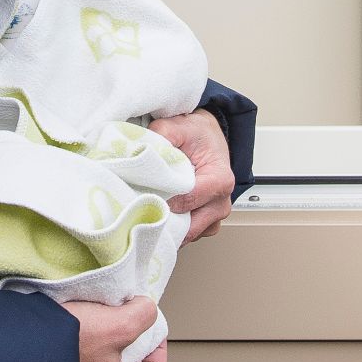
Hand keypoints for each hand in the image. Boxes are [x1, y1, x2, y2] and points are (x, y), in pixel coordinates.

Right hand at [63, 297, 168, 361]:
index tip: (152, 325)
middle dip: (129, 337)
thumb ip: (142, 317)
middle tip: (123, 315)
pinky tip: (75, 321)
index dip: (159, 347)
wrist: (16, 352)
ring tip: (97, 316)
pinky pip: (81, 355)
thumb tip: (147, 311)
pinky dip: (84, 337)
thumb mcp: (117, 326)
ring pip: (104, 359)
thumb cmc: (68, 349)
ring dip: (104, 335)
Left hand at [148, 109, 234, 242]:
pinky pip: (188, 235)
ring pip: (188, 234)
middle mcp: (221, 202)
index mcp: (220, 180)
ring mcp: (215, 216)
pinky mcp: (207, 224)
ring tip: (149, 211)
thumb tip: (141, 149)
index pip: (188, 200)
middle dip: (164, 219)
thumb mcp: (179, 126)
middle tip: (140, 210)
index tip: (143, 195)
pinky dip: (173, 229)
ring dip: (168, 227)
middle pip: (190, 225)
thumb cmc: (197, 135)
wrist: (208, 140)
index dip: (164, 199)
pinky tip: (159, 215)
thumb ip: (162, 134)